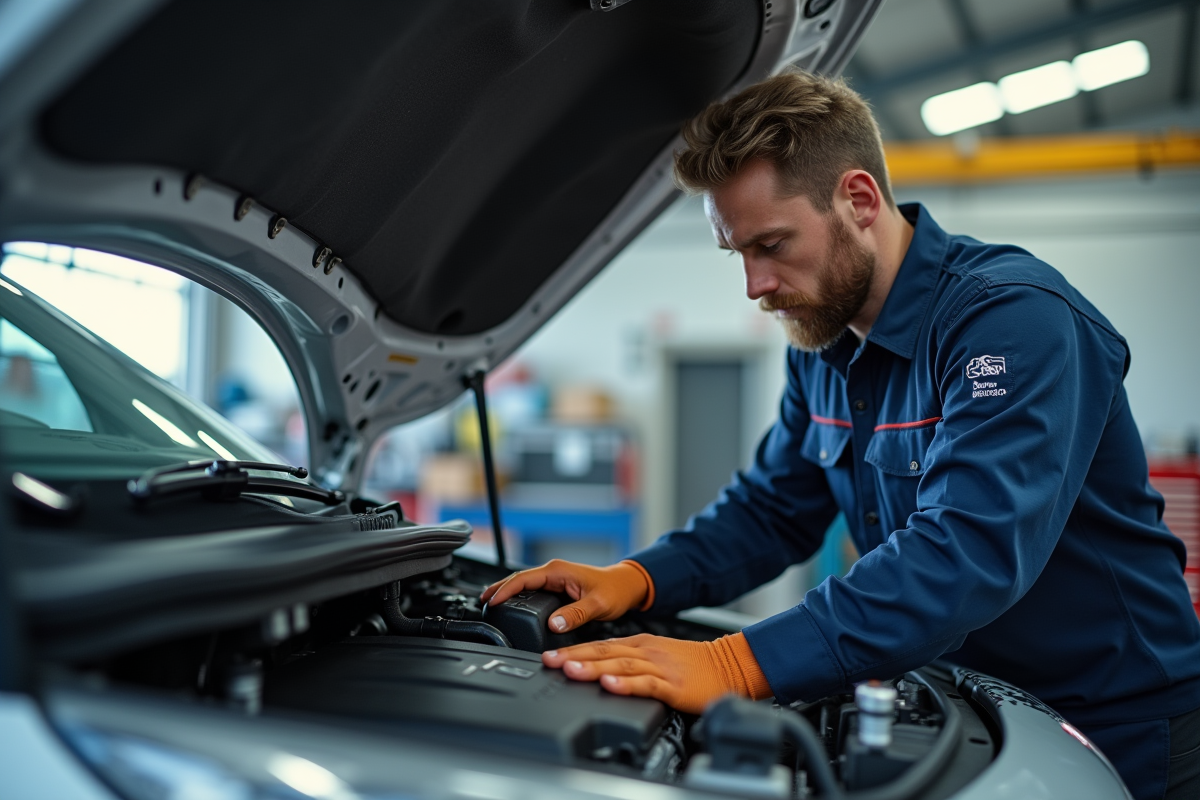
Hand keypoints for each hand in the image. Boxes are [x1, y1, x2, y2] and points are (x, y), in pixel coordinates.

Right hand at [481, 559, 652, 632]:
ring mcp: (555, 579)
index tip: (491, 602)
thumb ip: (576, 614)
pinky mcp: (557, 587)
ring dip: (507, 593)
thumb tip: (554, 624)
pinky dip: (519, 597)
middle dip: (498, 590)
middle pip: (518, 580)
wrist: (627, 586)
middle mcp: (554, 572)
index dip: (504, 590)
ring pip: (524, 585)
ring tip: (491, 605)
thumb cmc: (615, 590)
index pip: (523, 578)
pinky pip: (533, 591)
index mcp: (558, 571)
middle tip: (481, 603)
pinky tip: (513, 606)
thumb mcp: (598, 604)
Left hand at [542, 632, 771, 713]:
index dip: (573, 650)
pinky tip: (611, 686)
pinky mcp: (672, 685)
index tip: (550, 656)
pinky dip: (626, 684)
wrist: (729, 665)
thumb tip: (602, 668)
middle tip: (550, 661)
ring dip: (593, 668)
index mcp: (640, 644)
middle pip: (603, 652)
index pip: (600, 645)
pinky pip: (646, 684)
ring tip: (571, 670)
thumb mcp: (657, 655)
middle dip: (573, 656)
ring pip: (619, 665)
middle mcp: (645, 651)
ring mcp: (658, 667)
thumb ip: (631, 660)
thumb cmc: (694, 664)